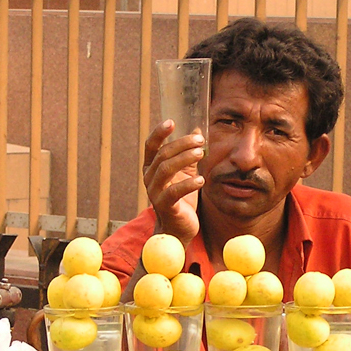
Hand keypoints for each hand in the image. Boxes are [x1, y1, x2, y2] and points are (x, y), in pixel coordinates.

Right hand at [142, 120, 205, 245]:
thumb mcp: (186, 173)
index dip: (159, 133)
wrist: (178, 229)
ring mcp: (154, 193)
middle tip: (200, 140)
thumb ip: (189, 154)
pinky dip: (188, 184)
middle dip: (181, 144)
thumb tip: (197, 130)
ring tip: (201, 154)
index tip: (171, 122)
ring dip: (184, 158)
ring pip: (166, 169)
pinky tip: (201, 180)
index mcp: (152, 168)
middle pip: (162, 155)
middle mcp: (149, 178)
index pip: (151, 146)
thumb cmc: (181, 199)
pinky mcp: (164, 206)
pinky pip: (174, 192)